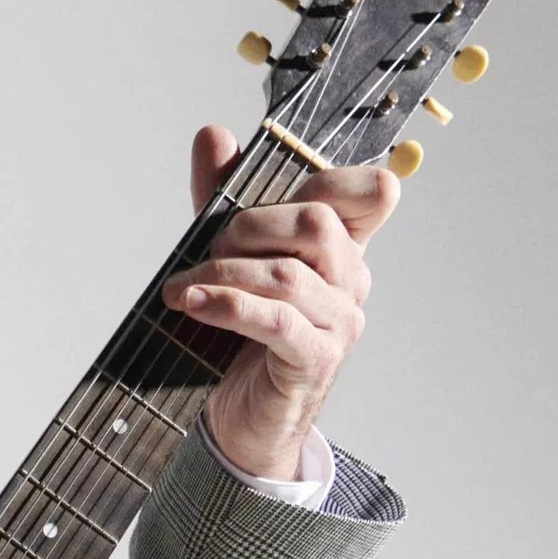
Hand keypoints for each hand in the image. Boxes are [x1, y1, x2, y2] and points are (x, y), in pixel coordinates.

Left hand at [162, 124, 401, 478]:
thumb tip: (214, 134)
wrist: (242, 423)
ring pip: (289, 274)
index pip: (374, 192)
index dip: (335, 177)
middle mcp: (350, 282)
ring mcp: (339, 323)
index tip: (274, 192)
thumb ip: (223, 198)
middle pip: (318, 222)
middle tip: (208, 249)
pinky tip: (194, 304)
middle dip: (250, 225)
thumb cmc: (240, 339)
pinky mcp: (315, 361)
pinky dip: (230, 305)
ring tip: (182, 287)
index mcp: (341, 248)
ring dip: (224, 272)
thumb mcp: (229, 257)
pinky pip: (278, 320)